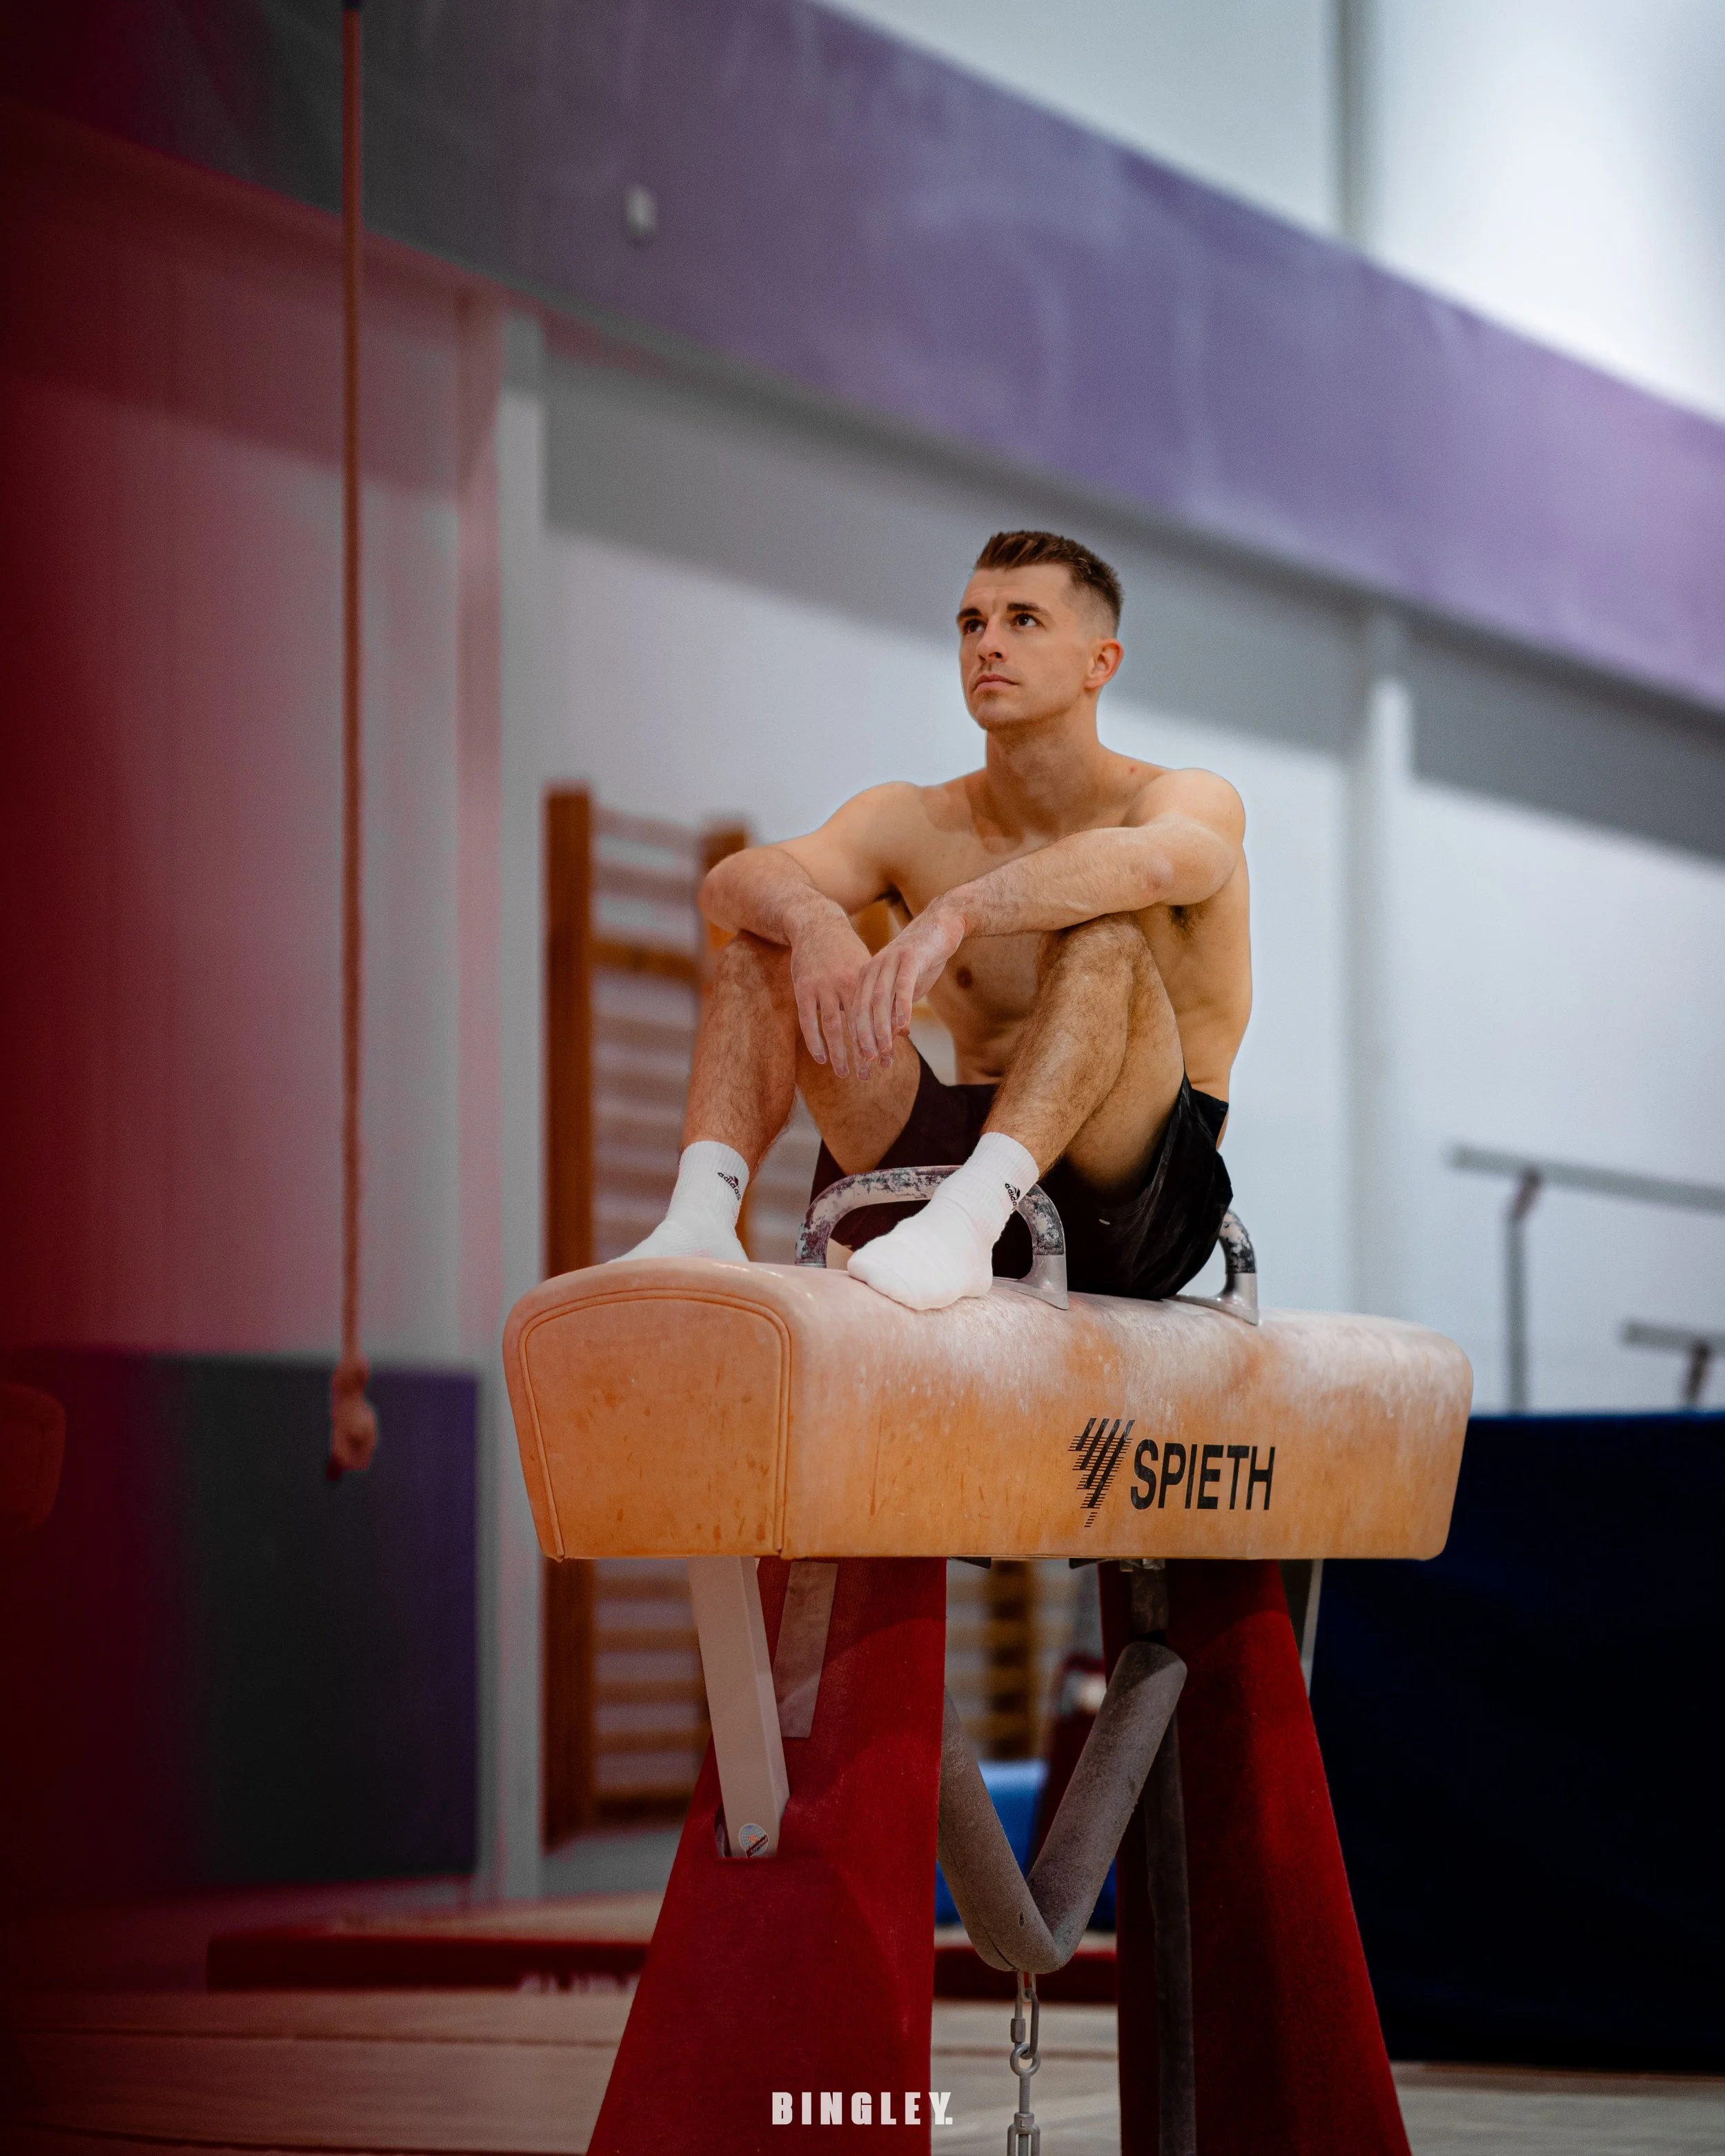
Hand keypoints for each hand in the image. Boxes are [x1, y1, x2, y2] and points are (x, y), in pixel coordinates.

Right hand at [789, 916, 875, 1077]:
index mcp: (864, 981)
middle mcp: (845, 984)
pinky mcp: (803, 988)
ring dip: (839, 1053)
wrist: (817, 925)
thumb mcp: (867, 969)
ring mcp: (822, 986)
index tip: (885, 1063)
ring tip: (844, 1073)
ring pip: (832, 1027)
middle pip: (856, 1026)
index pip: (874, 1018)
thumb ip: (881, 999)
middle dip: (861, 1053)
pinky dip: (814, 1041)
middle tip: (866, 1076)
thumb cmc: (846, 951)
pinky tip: (820, 1058)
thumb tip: (903, 1031)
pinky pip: (808, 1021)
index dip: (879, 1042)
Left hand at [851, 904, 965, 1071]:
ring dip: (881, 1027)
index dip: (859, 1037)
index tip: (863, 1061)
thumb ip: (894, 1009)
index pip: (857, 1011)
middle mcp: (873, 968)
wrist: (939, 927)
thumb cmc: (921, 961)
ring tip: (884, 1049)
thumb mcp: (903, 988)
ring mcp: (890, 961)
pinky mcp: (910, 957)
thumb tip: (891, 1036)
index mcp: (866, 975)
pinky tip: (904, 1024)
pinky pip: (902, 984)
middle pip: (863, 1007)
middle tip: (869, 1061)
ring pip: (879, 999)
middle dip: (865, 1037)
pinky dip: (901, 1005)